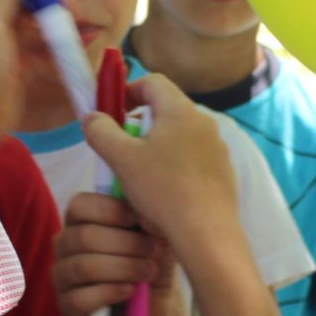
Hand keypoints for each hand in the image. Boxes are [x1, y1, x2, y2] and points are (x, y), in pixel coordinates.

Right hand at [51, 191, 182, 315]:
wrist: (158, 302)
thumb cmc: (152, 259)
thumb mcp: (157, 234)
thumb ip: (149, 217)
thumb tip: (142, 213)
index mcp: (81, 220)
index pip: (80, 206)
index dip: (111, 210)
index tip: (139, 220)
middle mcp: (65, 245)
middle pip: (85, 237)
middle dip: (126, 243)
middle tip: (153, 250)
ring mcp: (62, 276)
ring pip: (84, 267)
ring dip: (124, 268)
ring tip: (149, 271)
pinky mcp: (66, 306)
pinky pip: (81, 298)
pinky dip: (111, 292)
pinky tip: (131, 291)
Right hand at [79, 74, 241, 266]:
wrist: (207, 233)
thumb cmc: (163, 191)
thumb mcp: (121, 159)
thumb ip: (101, 131)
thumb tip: (92, 117)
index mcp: (180, 110)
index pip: (152, 82)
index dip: (128, 90)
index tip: (112, 113)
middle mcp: (204, 123)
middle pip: (166, 108)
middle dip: (140, 122)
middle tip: (122, 147)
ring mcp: (217, 148)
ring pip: (180, 134)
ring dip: (157, 145)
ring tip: (141, 173)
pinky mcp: (223, 172)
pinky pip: (194, 157)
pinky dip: (175, 164)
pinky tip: (165, 191)